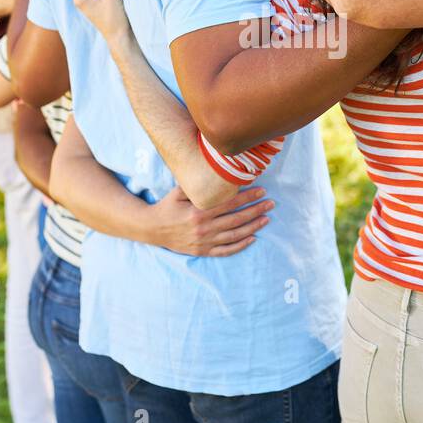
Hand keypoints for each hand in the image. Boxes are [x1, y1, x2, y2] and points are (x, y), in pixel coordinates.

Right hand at [149, 186, 273, 256]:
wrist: (151, 229)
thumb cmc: (167, 206)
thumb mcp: (178, 192)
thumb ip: (196, 184)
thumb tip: (215, 170)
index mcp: (199, 212)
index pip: (229, 203)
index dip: (248, 197)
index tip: (261, 191)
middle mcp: (203, 228)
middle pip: (236, 219)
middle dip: (256, 210)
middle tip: (270, 203)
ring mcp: (204, 242)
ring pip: (234, 235)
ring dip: (253, 227)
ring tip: (266, 219)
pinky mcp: (202, 251)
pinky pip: (225, 250)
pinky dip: (240, 245)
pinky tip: (252, 238)